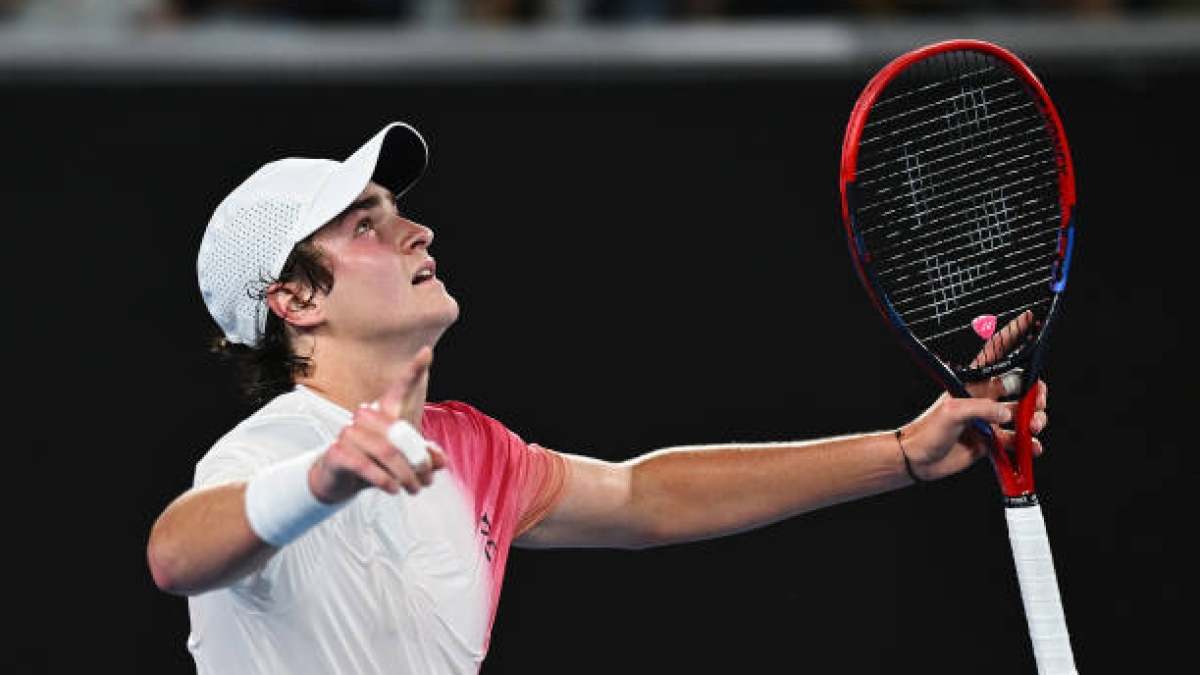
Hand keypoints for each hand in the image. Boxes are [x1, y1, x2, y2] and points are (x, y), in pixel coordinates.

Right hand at [310, 347, 445, 501]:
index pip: (401, 387)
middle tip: (427, 482)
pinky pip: (366, 465)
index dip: (414, 369)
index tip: (427, 352)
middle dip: (419, 461)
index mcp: (384, 410)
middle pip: (401, 433)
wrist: (339, 479)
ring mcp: (349, 432)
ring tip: (414, 489)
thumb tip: (441, 461)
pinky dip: (384, 480)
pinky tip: (393, 489)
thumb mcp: (404, 459)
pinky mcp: (338, 451)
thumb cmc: (376, 461)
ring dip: (404, 475)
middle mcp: (366, 415)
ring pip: (386, 452)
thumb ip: (424, 457)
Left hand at [900, 311, 1049, 480]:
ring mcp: (991, 420)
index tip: (1029, 318)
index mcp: (975, 383)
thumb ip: (983, 409)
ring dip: (1036, 421)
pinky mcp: (993, 442)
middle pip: (1023, 388)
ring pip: (1025, 415)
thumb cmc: (928, 430)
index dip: (1013, 334)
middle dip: (1036, 395)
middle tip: (1035, 407)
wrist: (919, 460)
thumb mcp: (953, 412)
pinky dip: (1029, 445)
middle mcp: (986, 398)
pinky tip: (1031, 448)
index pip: (998, 353)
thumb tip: (1009, 415)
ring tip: (1031, 430)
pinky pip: (1019, 441)